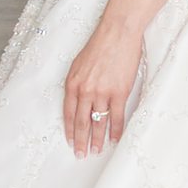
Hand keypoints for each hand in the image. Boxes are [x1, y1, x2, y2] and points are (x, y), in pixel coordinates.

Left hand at [62, 16, 142, 156]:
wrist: (117, 33)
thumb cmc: (100, 45)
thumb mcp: (79, 64)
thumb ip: (77, 82)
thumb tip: (79, 99)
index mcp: (72, 84)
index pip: (68, 113)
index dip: (70, 130)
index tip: (71, 141)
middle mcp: (85, 91)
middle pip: (81, 122)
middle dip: (81, 140)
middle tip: (81, 154)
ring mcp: (102, 92)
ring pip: (98, 122)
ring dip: (97, 139)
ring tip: (97, 151)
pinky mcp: (119, 92)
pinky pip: (116, 116)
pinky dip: (115, 130)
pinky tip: (114, 139)